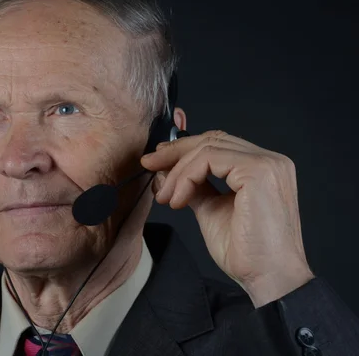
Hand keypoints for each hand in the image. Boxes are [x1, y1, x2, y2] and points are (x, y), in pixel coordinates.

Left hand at [141, 130, 314, 306]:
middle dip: (175, 152)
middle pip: (212, 140)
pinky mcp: (258, 172)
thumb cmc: (246, 252)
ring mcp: (266, 164)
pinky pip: (209, 160)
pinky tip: (178, 200)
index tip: (157, 161)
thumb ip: (195, 187)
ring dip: (178, 171)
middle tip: (149, 165)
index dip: (184, 149)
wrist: (268, 278)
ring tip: (165, 197)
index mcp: (263, 168)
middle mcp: (270, 160)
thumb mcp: (212, 210)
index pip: (218, 144)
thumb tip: (166, 173)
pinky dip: (187, 177)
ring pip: (207, 149)